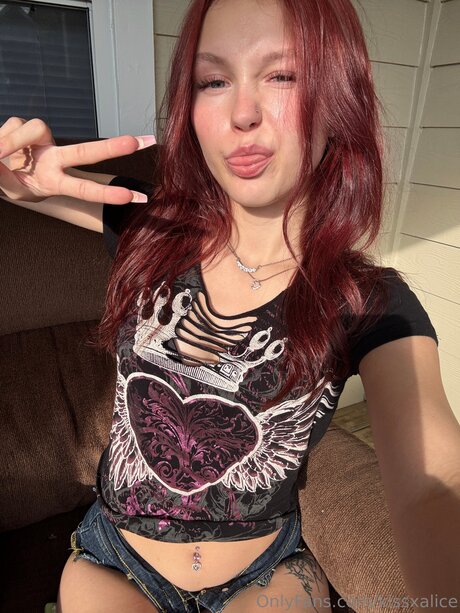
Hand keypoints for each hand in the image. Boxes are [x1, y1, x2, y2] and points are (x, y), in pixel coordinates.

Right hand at [0, 117, 155, 203]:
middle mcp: (56, 159)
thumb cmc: (12, 182)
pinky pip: (13, 125)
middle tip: (139, 143)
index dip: (108, 194)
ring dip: (13, 141)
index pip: (85, 189)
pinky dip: (1, 137)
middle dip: (113, 147)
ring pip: (36, 127)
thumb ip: (5, 179)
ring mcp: (43, 141)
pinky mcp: (26, 124)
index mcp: (56, 181)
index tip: (134, 197)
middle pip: (86, 152)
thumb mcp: (13, 190)